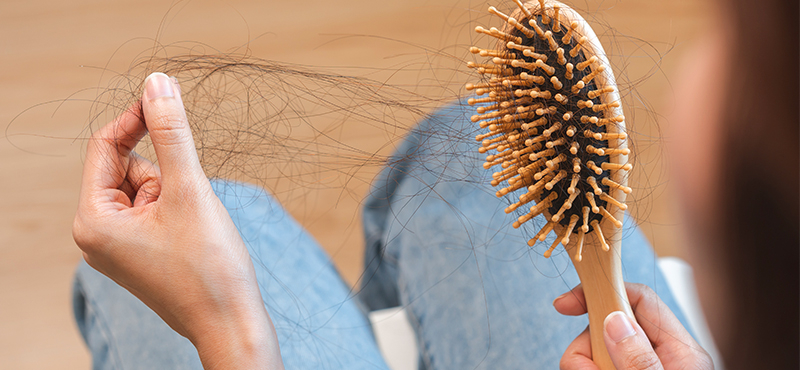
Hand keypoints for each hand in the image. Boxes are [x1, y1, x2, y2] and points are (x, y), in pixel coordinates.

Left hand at [73, 72, 283, 368]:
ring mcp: (117, 246)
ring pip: (145, 187)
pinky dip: (178, 207)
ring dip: (175, 189)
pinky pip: (152, 208)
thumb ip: (172, 132)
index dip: (138, 118)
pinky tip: (197, 234)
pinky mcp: (138, 253)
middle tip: (191, 195)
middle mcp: (96, 235)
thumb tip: (157, 82)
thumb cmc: (209, 267)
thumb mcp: (190, 190)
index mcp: (93, 220)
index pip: (105, 146)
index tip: (171, 99)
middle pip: (126, 167)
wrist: (231, 323)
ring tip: (197, 222)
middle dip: (165, 170)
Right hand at [554, 283, 712, 369]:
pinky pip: (592, 366)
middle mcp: (659, 357)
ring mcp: (639, 369)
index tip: (566, 304)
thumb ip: (639, 357)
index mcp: (680, 351)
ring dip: (583, 364)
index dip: (602, 292)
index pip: (639, 299)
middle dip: (585, 346)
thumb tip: (614, 321)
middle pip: (607, 328)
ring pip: (594, 351)